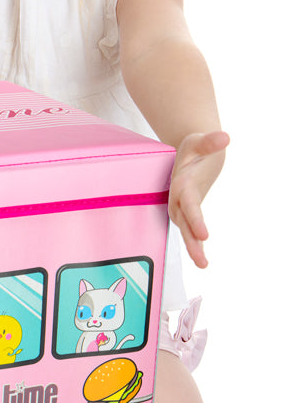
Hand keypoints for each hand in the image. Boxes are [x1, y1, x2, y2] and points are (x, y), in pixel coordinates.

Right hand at [168, 130, 229, 267]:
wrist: (187, 153)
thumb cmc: (193, 147)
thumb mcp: (200, 140)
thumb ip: (211, 141)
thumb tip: (225, 137)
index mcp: (181, 184)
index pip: (189, 204)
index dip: (195, 220)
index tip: (204, 235)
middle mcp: (178, 199)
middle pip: (184, 223)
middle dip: (192, 242)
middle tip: (202, 261)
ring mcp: (181, 206)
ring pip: (186, 230)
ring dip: (193, 247)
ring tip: (204, 264)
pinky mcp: (187, 211)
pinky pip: (190, 229)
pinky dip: (195, 243)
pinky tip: (202, 258)